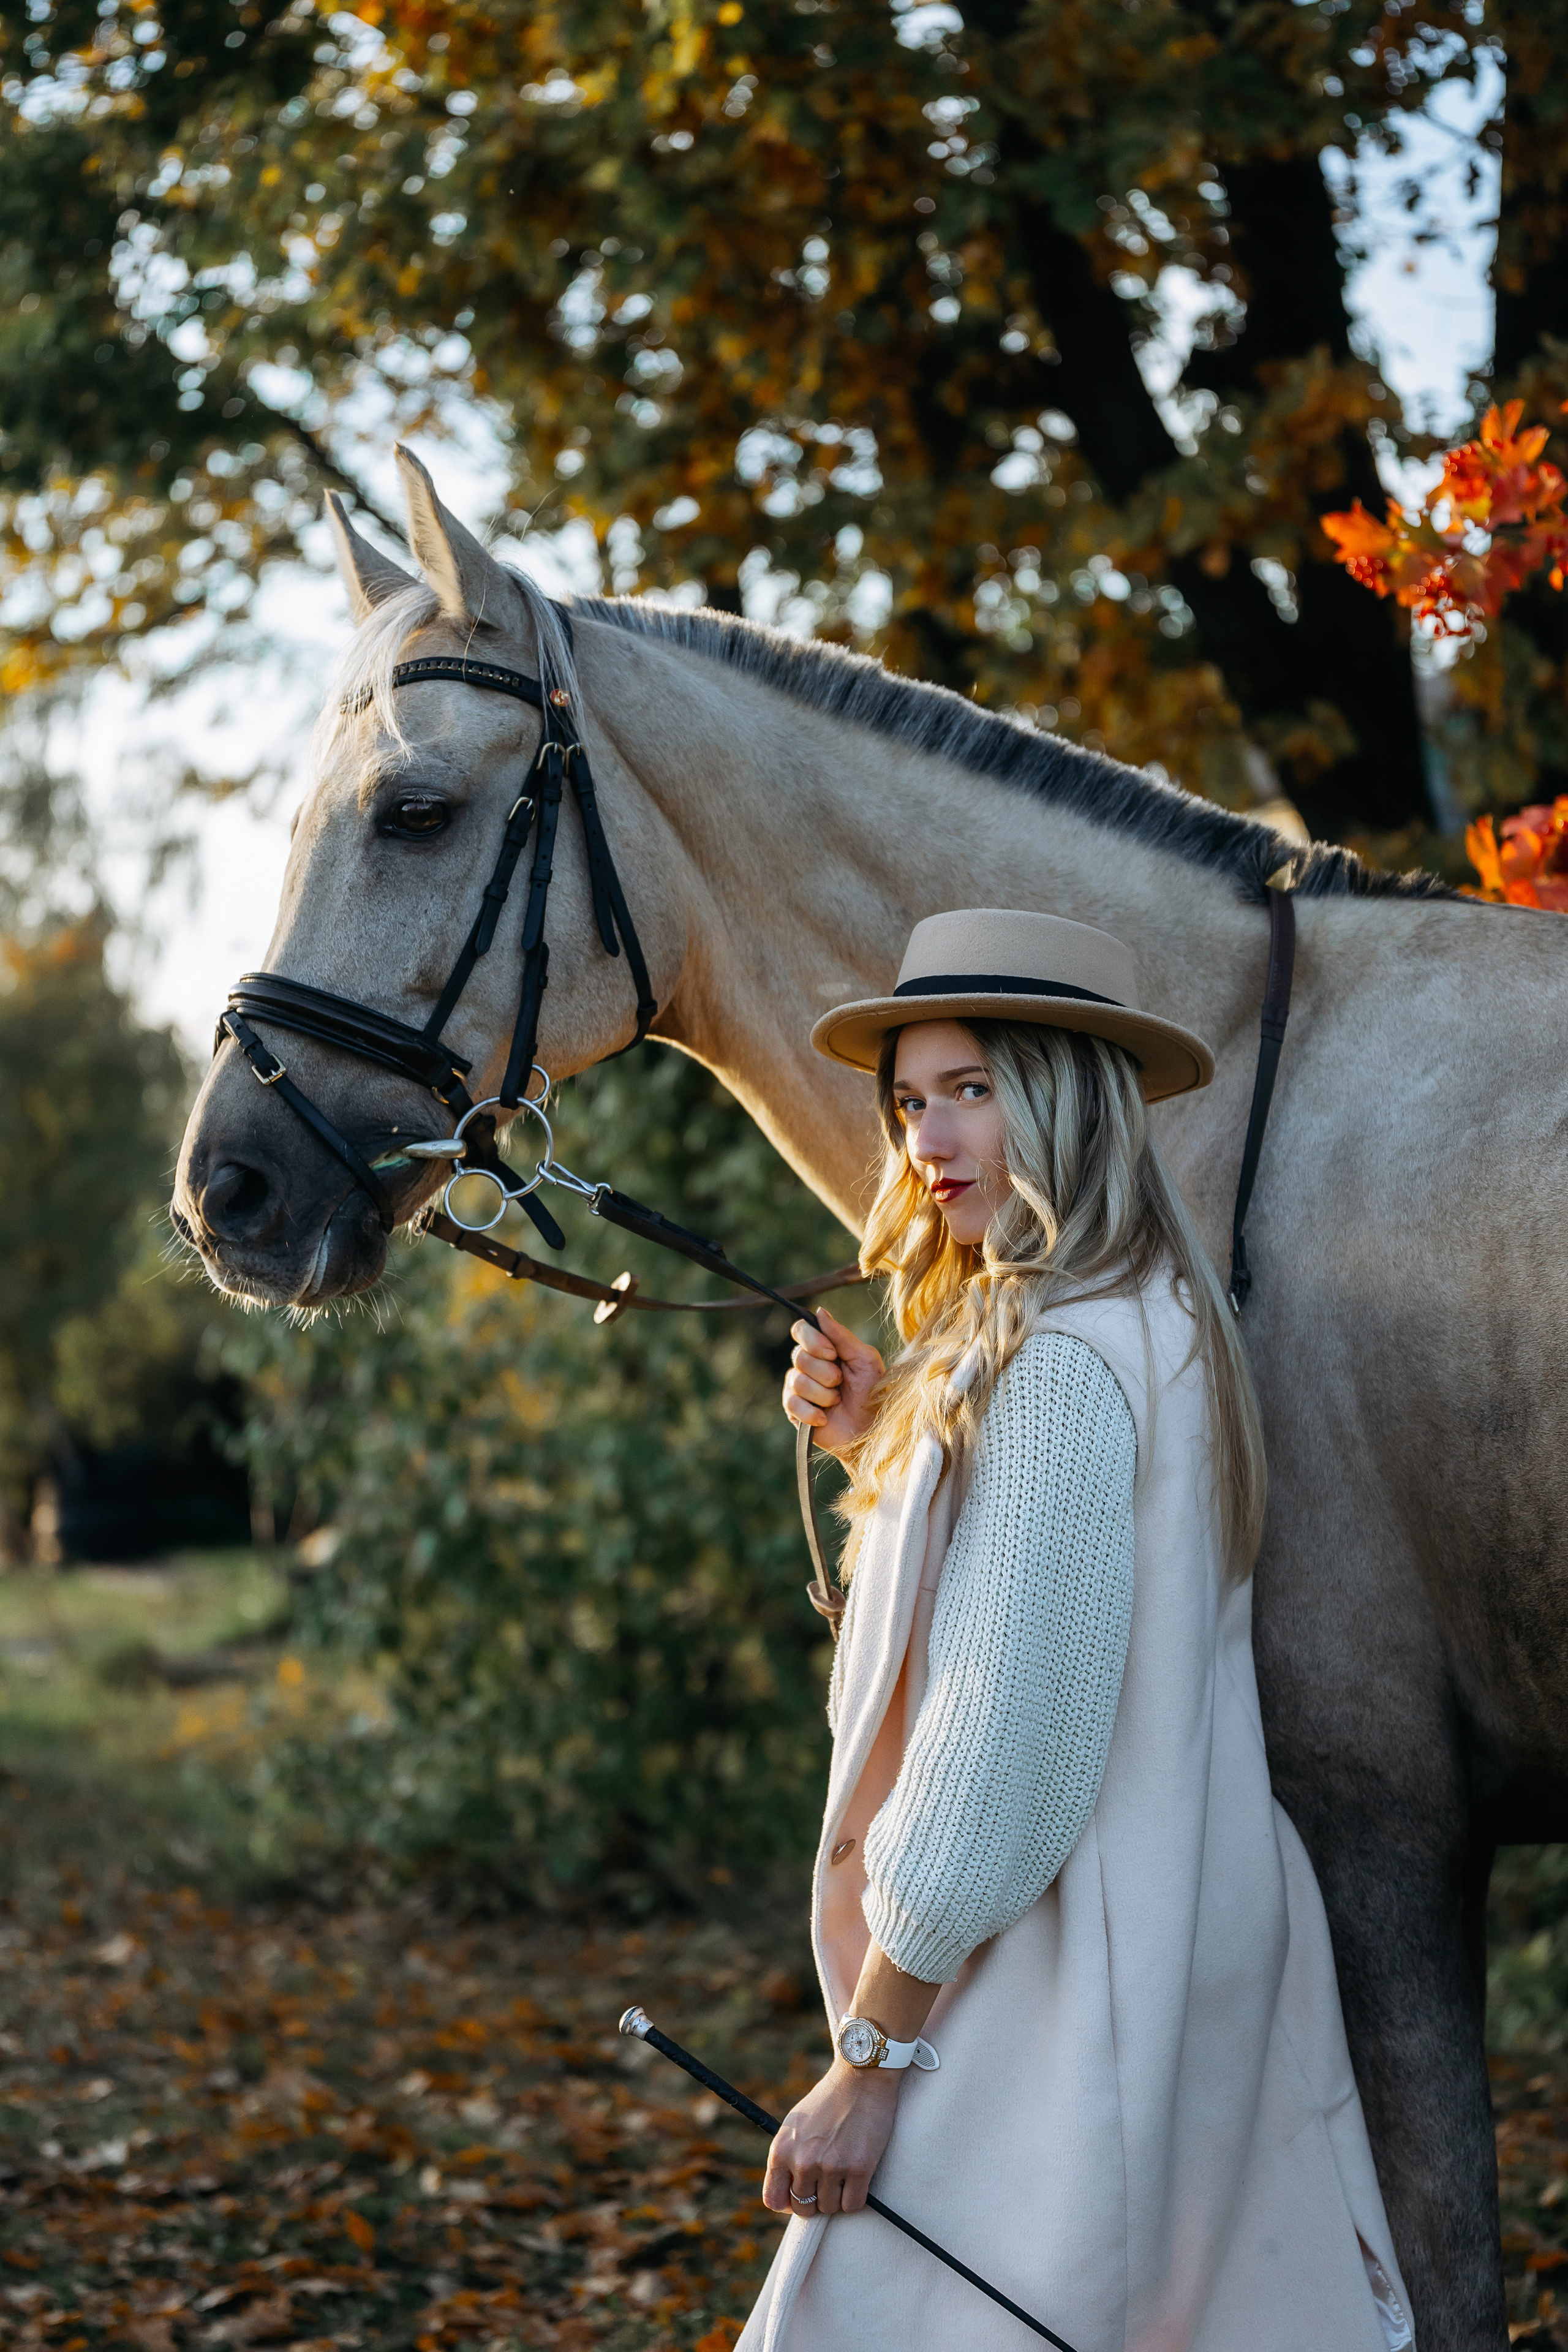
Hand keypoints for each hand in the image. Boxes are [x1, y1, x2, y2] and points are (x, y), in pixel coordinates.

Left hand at [762, 2057, 899, 2218]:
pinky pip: (853, 2205)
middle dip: (816, 2200)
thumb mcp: (795, 2125)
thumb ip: (789, 2157)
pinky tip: (858, 2177)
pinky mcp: (858, 2169)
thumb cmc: (829, 2100)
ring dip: (838, 2197)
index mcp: (782, 2150)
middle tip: (828, 2182)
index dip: (789, 2203)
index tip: (801, 2195)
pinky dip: (856, 2197)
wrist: (860, 2077)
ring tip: (844, 2172)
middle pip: (805, 2208)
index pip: (774, 2200)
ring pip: (830, 2208)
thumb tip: (790, 2191)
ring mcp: (830, 2167)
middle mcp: (802, 2161)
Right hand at [782, 1307, 883, 1459]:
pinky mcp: (794, 1411)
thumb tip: (820, 1311)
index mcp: (824, 1349)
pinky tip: (824, 1419)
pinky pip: (791, 1403)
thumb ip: (842, 1336)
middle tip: (841, 1384)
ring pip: (796, 1380)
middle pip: (799, 1356)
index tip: (833, 1354)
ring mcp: (798, 1388)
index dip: (813, 1340)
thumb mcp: (865, 1360)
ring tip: (837, 1402)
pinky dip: (811, 1412)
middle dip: (825, 1373)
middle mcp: (807, 1365)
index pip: (801, 1329)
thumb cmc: (873, 1394)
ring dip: (823, 1394)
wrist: (872, 1432)